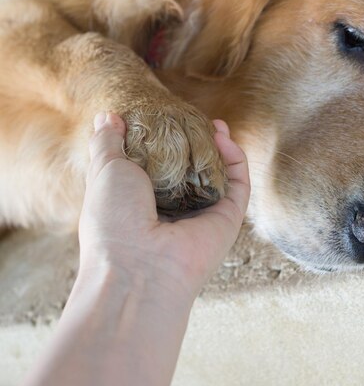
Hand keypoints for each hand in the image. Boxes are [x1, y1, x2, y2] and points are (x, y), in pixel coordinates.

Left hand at [79, 113, 249, 298]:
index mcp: (143, 202)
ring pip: (218, 176)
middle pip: (192, 171)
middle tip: (197, 120)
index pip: (160, 168)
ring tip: (216, 124)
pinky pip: (237, 185)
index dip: (167, 142)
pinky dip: (235, 159)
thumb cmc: (112, 219)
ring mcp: (202, 216)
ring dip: (221, 149)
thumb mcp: (104, 171)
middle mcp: (174, 211)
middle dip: (198, 145)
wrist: (136, 268)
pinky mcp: (227, 220)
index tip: (168, 118)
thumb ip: (107, 143)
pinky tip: (224, 137)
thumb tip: (106, 117)